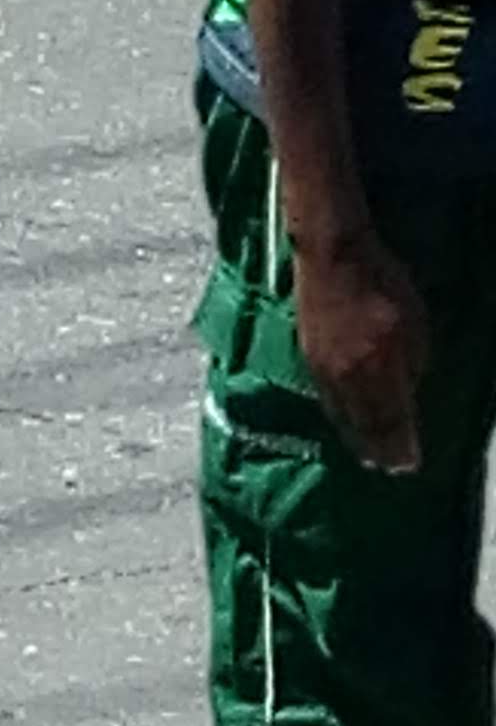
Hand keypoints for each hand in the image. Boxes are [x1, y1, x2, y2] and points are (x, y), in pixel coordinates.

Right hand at [294, 231, 429, 473]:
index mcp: (377, 366)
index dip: (400, 446)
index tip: (408, 466)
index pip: (391, 419)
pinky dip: (339, 415)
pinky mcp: (308, 358)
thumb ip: (412, 365)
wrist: (332, 257)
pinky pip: (326, 398)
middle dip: (378, 449)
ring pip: (340, 414)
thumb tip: (406, 394)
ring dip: (356, 436)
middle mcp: (346, 376)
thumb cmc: (384, 283)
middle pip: (363, 424)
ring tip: (367, 453)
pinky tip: (345, 418)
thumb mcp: (415, 323)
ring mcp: (322, 369)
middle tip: (388, 468)